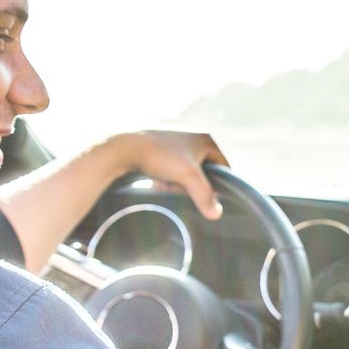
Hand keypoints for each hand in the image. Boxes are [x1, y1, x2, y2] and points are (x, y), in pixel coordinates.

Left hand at [111, 129, 227, 219]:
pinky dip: (167, 176)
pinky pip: (170, 164)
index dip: (221, 183)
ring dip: (179, 181)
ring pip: (185, 167)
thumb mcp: (187, 177)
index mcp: (205, 138)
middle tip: (188, 194)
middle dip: (195, 183)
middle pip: (203, 168)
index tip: (214, 199)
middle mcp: (192, 134)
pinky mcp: (159, 143)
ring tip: (170, 188)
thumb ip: (204, 195)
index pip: (223, 164)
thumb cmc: (160, 156)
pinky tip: (159, 183)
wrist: (125, 146)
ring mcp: (174, 137)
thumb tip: (216, 214)